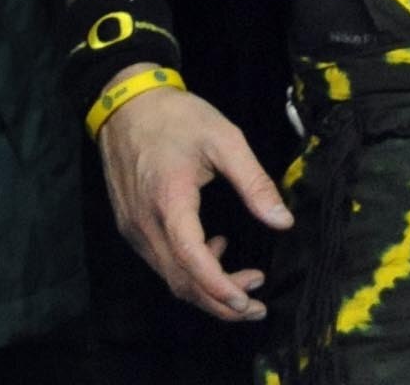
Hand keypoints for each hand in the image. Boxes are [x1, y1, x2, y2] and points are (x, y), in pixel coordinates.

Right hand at [98, 78, 291, 322]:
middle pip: (181, 282)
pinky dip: (190, 269)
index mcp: (169, 202)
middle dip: (220, 302)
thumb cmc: (177, 117)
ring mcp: (134, 230)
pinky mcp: (131, 226)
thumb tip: (283, 222)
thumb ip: (254, 182)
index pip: (192, 262)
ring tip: (246, 279)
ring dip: (207, 289)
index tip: (249, 302)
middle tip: (256, 304)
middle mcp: (146, 225)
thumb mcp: (224, 139)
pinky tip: (215, 247)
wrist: (126, 104)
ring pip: (170, 277)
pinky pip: (161, 262)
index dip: (220, 289)